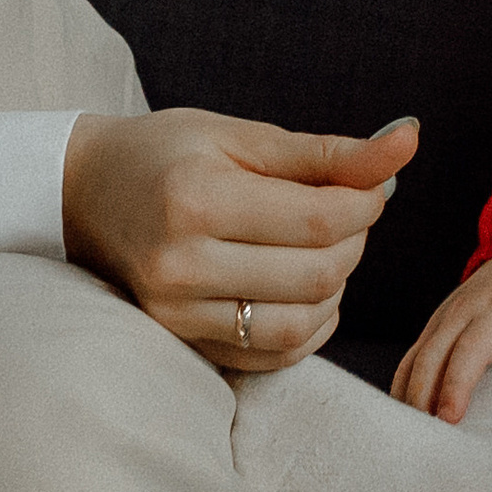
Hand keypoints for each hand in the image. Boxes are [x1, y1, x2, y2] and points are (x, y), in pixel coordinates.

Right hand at [61, 107, 416, 370]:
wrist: (83, 194)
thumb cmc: (166, 153)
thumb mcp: (241, 136)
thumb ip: (326, 151)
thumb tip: (408, 140)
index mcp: (196, 200)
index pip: (319, 221)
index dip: (367, 203)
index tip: (374, 184)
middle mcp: (180, 265)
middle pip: (316, 275)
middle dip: (356, 242)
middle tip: (351, 211)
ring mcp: (176, 314)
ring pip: (301, 325)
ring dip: (337, 289)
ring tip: (328, 250)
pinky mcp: (182, 342)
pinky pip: (274, 354)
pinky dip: (311, 326)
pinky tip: (306, 287)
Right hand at [392, 248, 491, 421]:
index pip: (470, 350)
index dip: (456, 385)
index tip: (450, 418)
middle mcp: (461, 312)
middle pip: (432, 357)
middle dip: (423, 398)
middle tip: (426, 440)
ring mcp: (443, 317)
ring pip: (415, 358)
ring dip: (408, 395)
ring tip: (411, 435)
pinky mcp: (434, 325)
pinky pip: (410, 357)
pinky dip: (402, 384)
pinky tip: (404, 414)